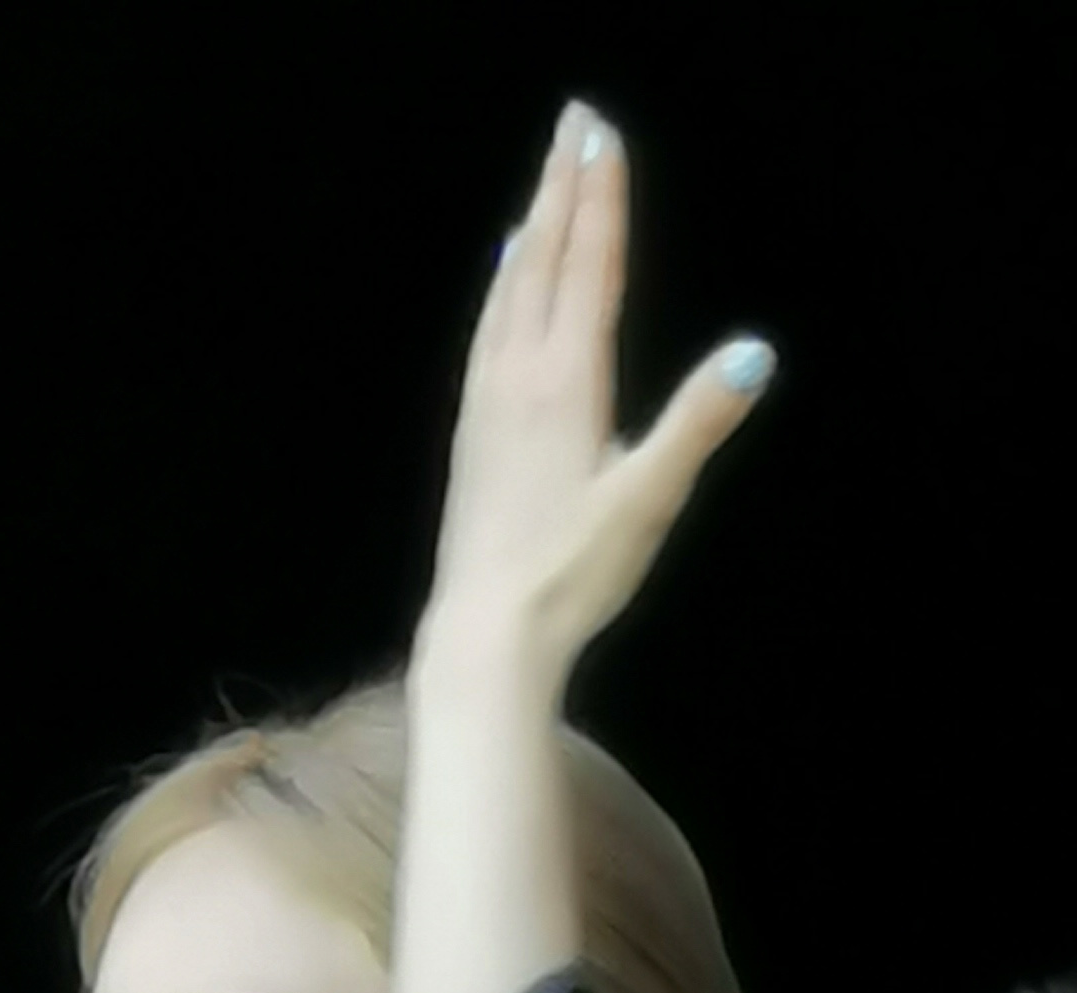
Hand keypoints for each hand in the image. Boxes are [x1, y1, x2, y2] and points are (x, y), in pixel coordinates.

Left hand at [421, 102, 772, 691]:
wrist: (483, 637)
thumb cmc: (569, 576)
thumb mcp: (647, 501)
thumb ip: (698, 423)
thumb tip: (752, 353)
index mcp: (566, 381)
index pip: (590, 266)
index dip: (601, 197)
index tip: (602, 134)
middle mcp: (518, 377)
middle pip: (541, 260)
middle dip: (560, 189)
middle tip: (573, 124)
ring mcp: (487, 405)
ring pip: (508, 293)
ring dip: (529, 232)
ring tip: (542, 187)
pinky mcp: (471, 436)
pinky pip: (487, 335)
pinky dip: (501, 291)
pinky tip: (503, 288)